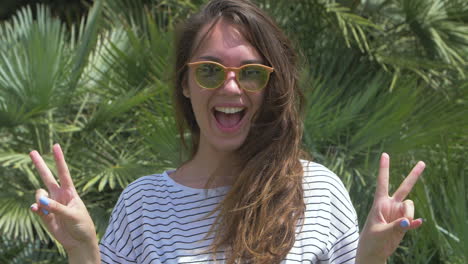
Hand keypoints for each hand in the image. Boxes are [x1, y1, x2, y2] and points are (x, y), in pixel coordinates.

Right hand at [29, 144, 98, 258]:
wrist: (78, 241)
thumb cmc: (81, 225)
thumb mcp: (73, 215)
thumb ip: (57, 207)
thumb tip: (40, 200)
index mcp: (70, 192)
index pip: (63, 173)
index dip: (59, 159)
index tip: (55, 146)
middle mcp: (59, 195)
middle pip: (47, 177)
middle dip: (40, 164)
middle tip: (32, 151)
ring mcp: (51, 204)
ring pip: (39, 194)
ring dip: (39, 199)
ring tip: (46, 209)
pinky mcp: (44, 215)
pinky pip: (35, 208)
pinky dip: (35, 209)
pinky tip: (37, 211)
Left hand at [356, 153, 424, 263]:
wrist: (374, 252)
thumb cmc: (371, 241)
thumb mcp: (380, 232)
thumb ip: (395, 226)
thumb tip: (409, 221)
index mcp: (379, 203)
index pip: (382, 182)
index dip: (384, 168)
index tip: (385, 154)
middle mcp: (390, 205)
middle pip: (404, 187)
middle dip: (413, 176)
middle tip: (422, 162)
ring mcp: (398, 214)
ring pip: (410, 206)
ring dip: (409, 214)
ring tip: (401, 225)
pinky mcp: (403, 224)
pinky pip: (413, 220)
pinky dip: (414, 223)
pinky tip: (416, 224)